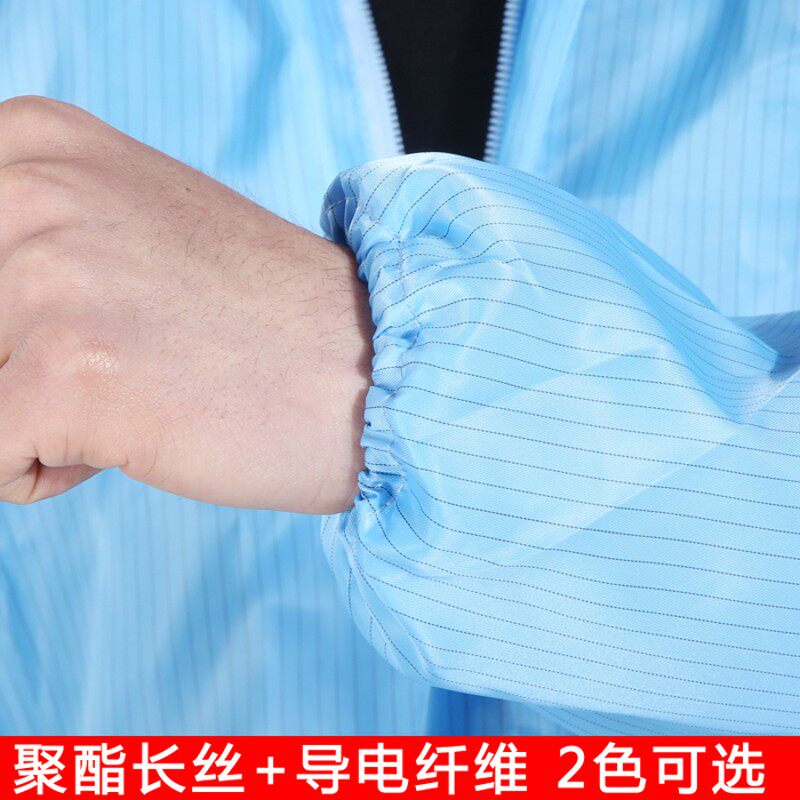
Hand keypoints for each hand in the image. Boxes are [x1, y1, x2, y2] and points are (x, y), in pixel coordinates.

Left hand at [0, 96, 371, 511]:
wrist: (371, 369)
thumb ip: (34, 236)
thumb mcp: (128, 225)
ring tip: (143, 388)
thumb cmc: (262, 316)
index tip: (100, 313)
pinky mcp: (64, 374)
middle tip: (132, 352)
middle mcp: (29, 188)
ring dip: (34, 413)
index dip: (14, 314)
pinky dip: (48, 469)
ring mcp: (46, 279)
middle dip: (19, 366)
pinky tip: (144, 432)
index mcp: (36, 142)